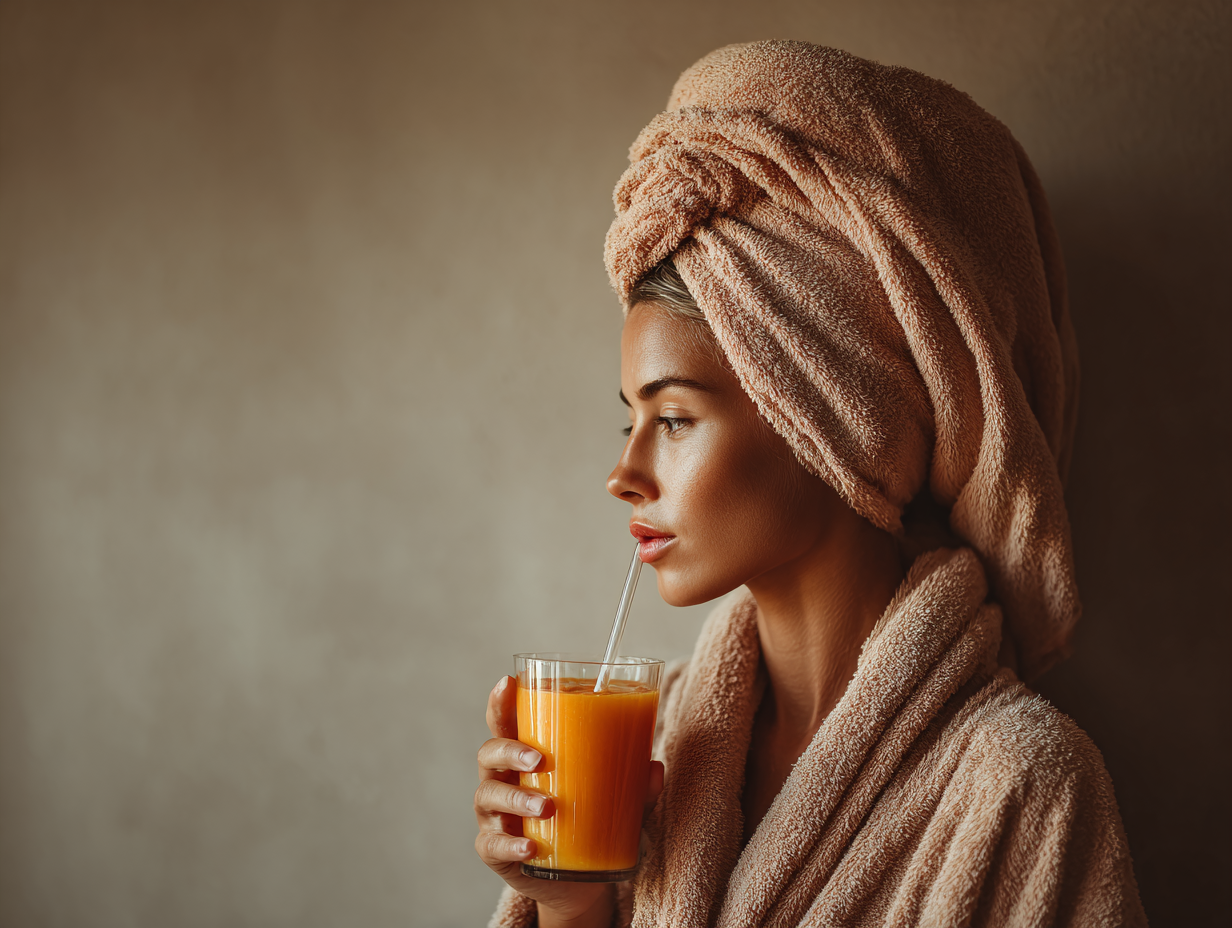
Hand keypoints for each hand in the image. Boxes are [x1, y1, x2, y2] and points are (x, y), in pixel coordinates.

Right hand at [474, 675, 663, 926]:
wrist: (577, 880)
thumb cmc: (587, 822)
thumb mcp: (616, 801)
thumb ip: (634, 786)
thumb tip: (654, 768)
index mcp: (523, 757)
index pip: (504, 723)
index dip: (501, 702)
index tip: (509, 682)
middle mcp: (502, 781)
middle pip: (489, 753)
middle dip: (509, 751)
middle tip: (539, 759)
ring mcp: (495, 817)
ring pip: (489, 796)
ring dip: (516, 798)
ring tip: (547, 805)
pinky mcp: (496, 852)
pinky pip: (493, 845)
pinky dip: (510, 844)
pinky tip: (530, 846)